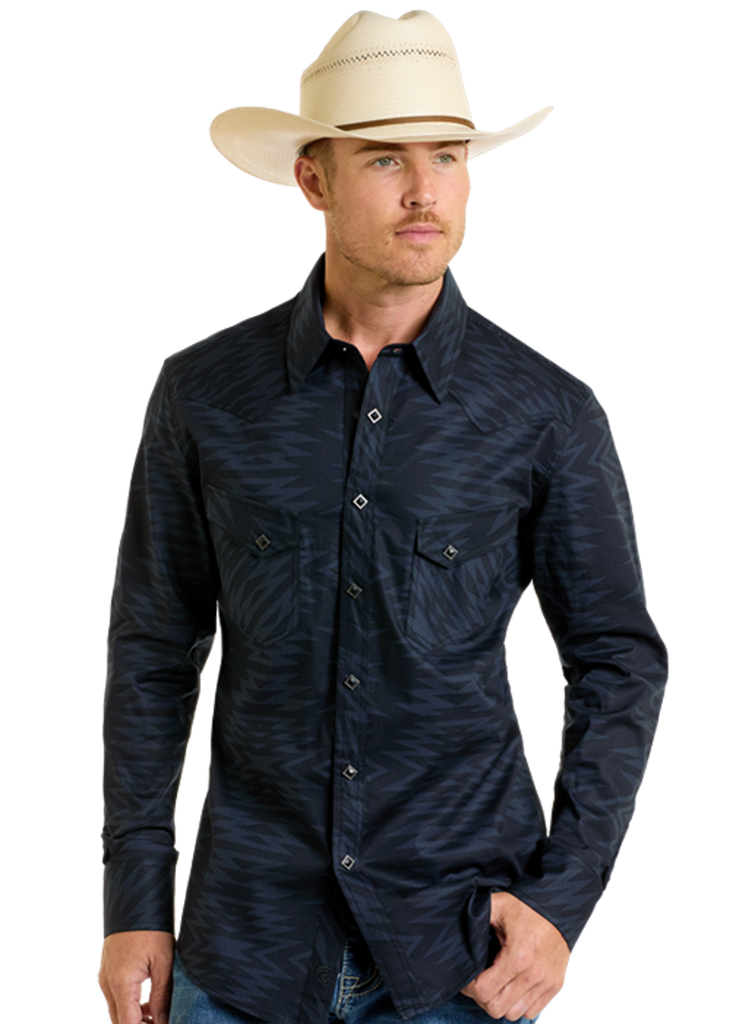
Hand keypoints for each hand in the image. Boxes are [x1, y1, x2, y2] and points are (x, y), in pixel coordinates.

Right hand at [95, 930, 173, 1023]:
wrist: (134, 901)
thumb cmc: (151, 928)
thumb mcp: (163, 963)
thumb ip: (161, 998)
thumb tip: (162, 1023)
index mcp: (121, 985)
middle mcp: (107, 985)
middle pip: (118, 1023)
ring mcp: (104, 979)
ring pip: (116, 1013)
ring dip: (133, 1021)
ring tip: (157, 1019)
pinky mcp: (107, 973)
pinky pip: (115, 1000)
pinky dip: (128, 1008)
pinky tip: (148, 1008)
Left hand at [461, 892, 571, 1021]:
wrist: (559, 906)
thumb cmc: (525, 906)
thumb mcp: (497, 905)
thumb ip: (477, 916)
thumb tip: (457, 927)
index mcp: (517, 957)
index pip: (484, 992)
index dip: (469, 987)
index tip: (468, 976)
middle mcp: (534, 975)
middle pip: (497, 1008)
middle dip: (483, 997)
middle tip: (480, 981)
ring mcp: (547, 983)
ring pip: (514, 1014)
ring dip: (502, 1002)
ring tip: (496, 983)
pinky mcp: (556, 986)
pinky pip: (532, 1012)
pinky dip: (520, 1004)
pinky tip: (513, 985)